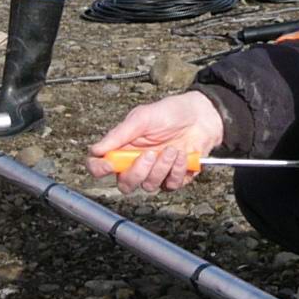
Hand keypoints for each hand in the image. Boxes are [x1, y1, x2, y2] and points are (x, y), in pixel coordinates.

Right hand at [86, 91, 224, 194]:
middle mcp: (136, 163)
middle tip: (150, 153)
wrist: (202, 116)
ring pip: (149, 185)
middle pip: (125, 184)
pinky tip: (183, 154)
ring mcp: (155, 172)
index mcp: (123, 148)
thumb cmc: (170, 113)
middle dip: (137, 172)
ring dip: (162, 167)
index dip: (99, 169)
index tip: (109, 164)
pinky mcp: (173, 178)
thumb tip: (96, 149)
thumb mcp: (143, 117)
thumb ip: (119, 134)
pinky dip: (178, 169)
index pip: (100, 166)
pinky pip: (170, 185)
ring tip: (173, 149)